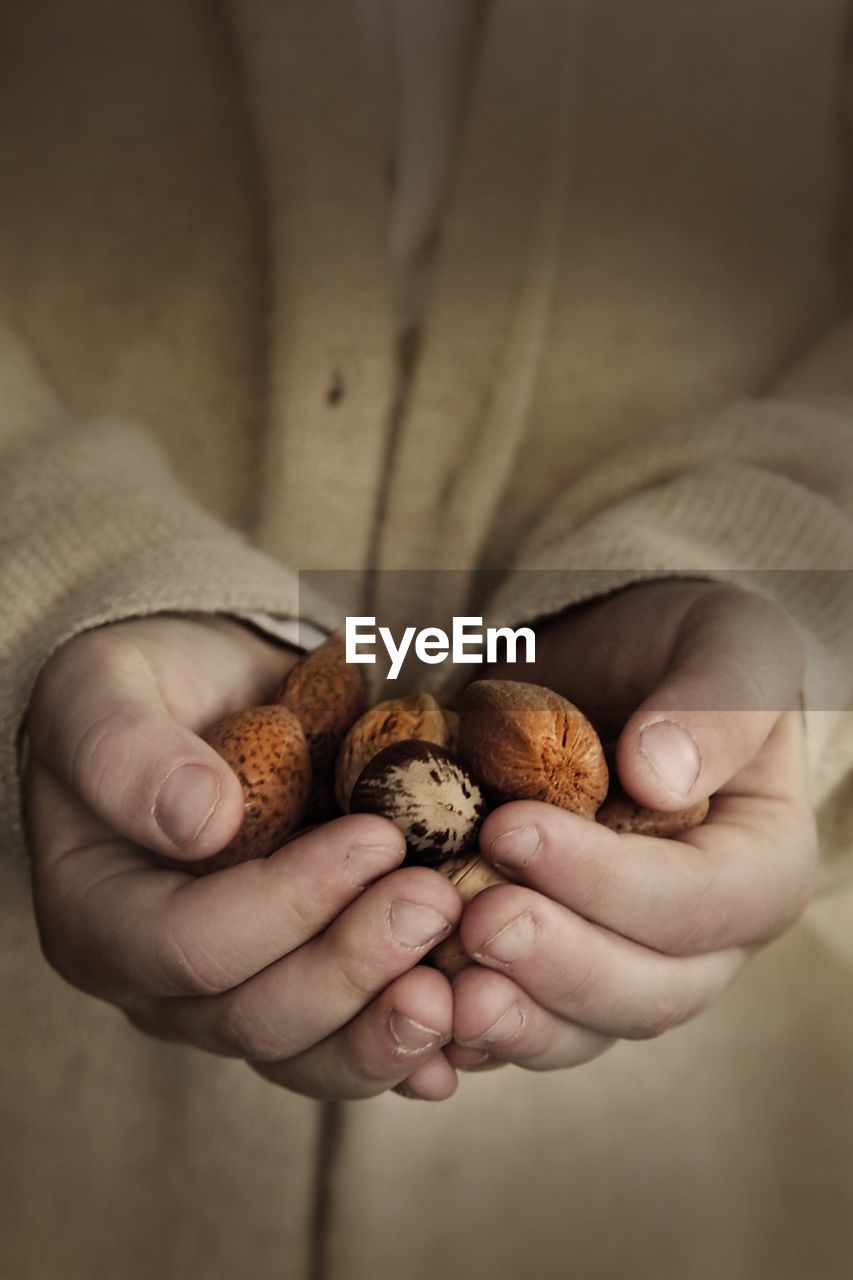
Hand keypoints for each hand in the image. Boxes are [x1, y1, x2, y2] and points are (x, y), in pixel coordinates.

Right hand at [26, 615, 461, 1100]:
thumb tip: (204, 821)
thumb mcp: (103, 693)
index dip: (289, 904)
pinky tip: (469, 1029)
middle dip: (354, 966)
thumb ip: (128, 753)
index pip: (190, 944)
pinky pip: (349, 1046)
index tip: (376, 838)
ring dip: (388, 1028)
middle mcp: (160, 984)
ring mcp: (232, 999)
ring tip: (462, 988)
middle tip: (437, 900)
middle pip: (256, 1017)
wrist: (201, 700)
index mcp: (100, 917)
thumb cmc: (139, 692)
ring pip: (308, 1055)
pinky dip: (412, 1048)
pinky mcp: (299, 994)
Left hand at [446, 581, 817, 1074]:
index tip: (512, 829)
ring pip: (577, 1029)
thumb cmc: (677, 652)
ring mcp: (620, 965)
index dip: (607, 881)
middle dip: (556, 964)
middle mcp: (700, 942)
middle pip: (644, 991)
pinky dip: (462, 1035)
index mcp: (759, 868)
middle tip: (476, 919)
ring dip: (510, 1022)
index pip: (698, 902)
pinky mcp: (547, 972)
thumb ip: (716, 705)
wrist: (606, 667)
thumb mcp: (724, 644)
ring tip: (441, 991)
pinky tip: (410, 1017)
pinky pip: (513, 1024)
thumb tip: (662, 778)